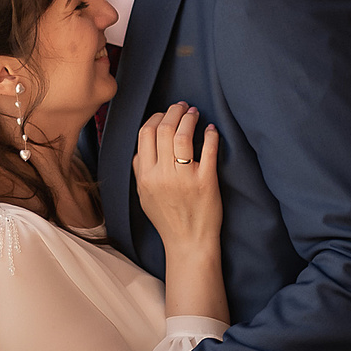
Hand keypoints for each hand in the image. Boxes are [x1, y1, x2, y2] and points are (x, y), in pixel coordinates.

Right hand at [132, 102, 220, 253]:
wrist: (188, 243)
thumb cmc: (167, 220)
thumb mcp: (144, 196)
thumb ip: (140, 171)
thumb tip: (142, 147)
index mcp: (145, 176)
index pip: (146, 134)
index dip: (156, 118)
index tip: (166, 114)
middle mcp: (162, 175)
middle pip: (164, 129)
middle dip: (174, 112)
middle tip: (183, 107)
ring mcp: (184, 178)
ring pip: (183, 135)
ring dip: (190, 118)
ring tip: (195, 113)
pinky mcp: (206, 182)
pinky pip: (208, 150)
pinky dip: (210, 135)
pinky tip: (211, 130)